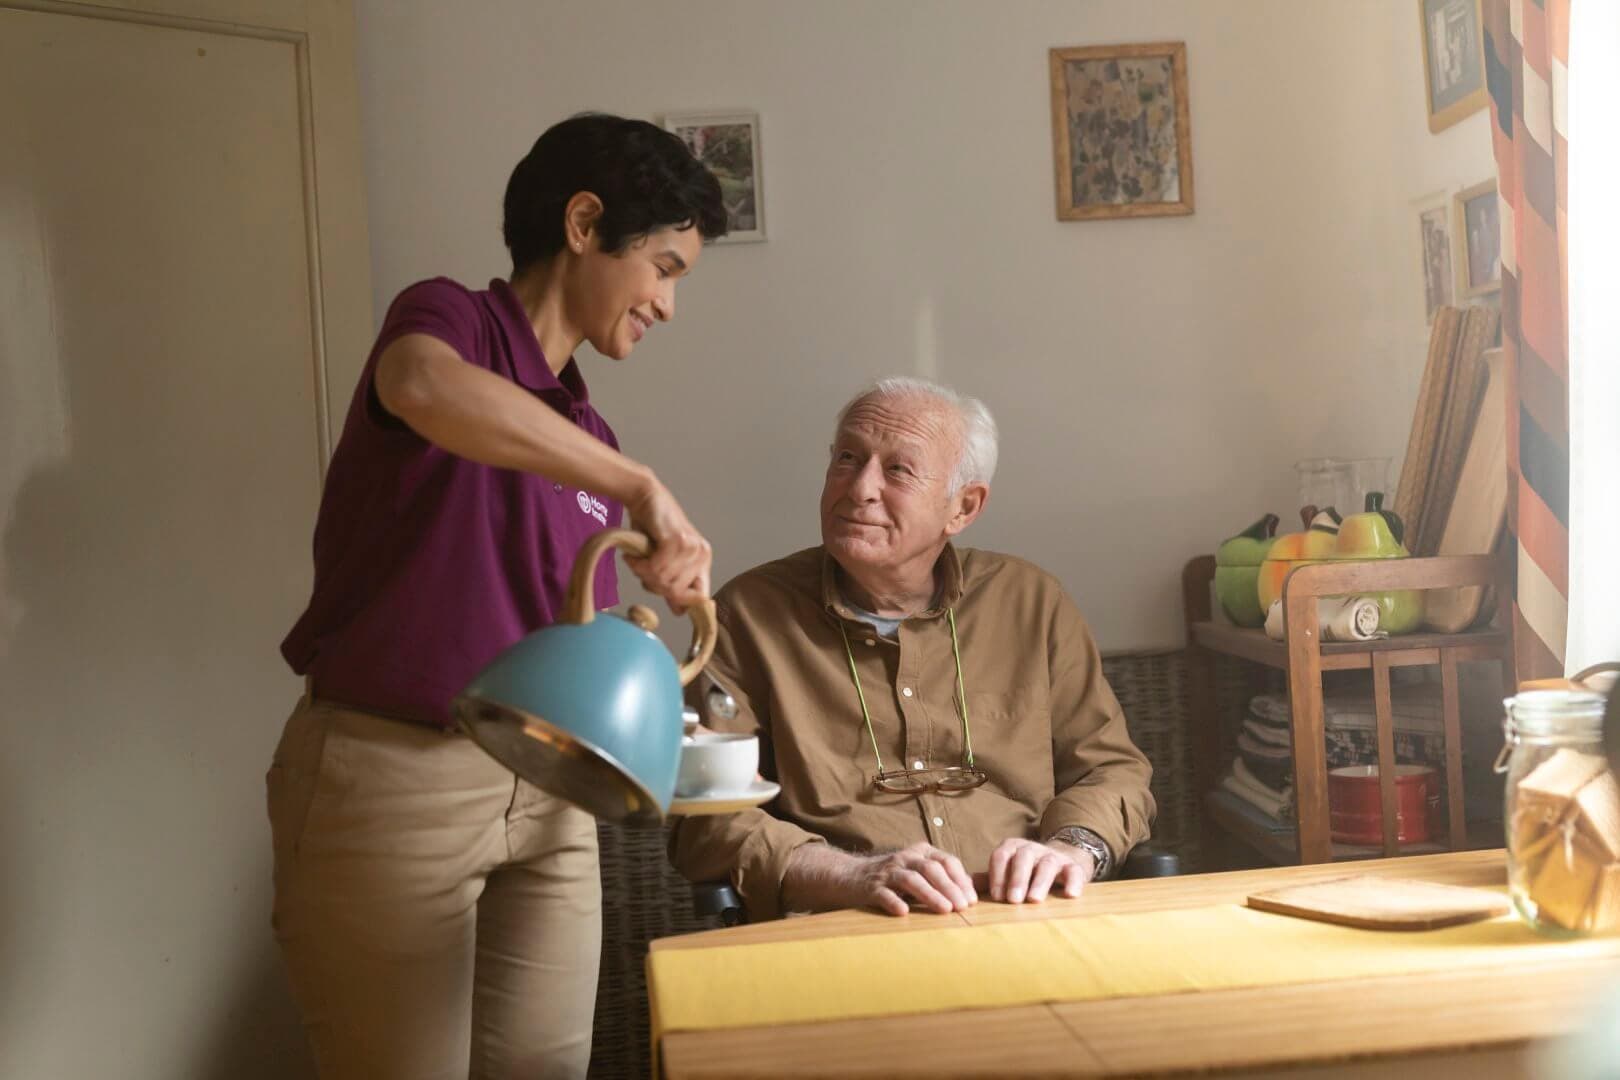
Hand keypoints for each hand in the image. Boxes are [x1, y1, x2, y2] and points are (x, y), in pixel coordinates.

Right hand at [622, 478, 711, 613]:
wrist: (645, 498)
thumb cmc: (652, 529)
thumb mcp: (664, 561)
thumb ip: (673, 584)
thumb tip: (679, 611)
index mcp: (703, 561)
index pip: (700, 597)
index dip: (682, 603)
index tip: (665, 597)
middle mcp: (702, 555)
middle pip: (676, 593)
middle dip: (654, 585)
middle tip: (643, 568)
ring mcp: (692, 547)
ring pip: (664, 581)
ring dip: (643, 573)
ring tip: (638, 559)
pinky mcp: (677, 540)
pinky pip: (656, 569)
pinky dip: (639, 565)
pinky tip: (634, 555)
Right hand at [784, 841, 976, 916]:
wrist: (849, 876)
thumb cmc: (892, 879)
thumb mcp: (918, 872)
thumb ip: (944, 878)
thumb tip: (975, 889)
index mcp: (920, 852)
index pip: (946, 861)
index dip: (960, 880)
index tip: (971, 900)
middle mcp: (905, 858)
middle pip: (931, 869)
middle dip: (949, 888)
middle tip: (962, 907)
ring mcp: (887, 872)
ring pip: (911, 880)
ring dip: (929, 894)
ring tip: (944, 910)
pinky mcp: (870, 887)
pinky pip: (884, 893)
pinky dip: (894, 901)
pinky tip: (904, 912)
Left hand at [986, 837, 1094, 903]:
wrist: (1061, 863)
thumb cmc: (1026, 872)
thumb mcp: (1006, 873)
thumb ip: (987, 879)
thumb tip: (962, 884)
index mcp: (1012, 848)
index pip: (1001, 856)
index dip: (997, 875)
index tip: (996, 897)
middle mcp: (1032, 849)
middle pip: (1023, 858)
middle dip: (1017, 878)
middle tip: (1013, 900)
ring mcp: (1053, 856)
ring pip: (1047, 863)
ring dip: (1040, 881)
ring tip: (1034, 900)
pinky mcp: (1072, 866)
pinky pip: (1074, 871)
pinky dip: (1073, 881)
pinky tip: (1070, 895)